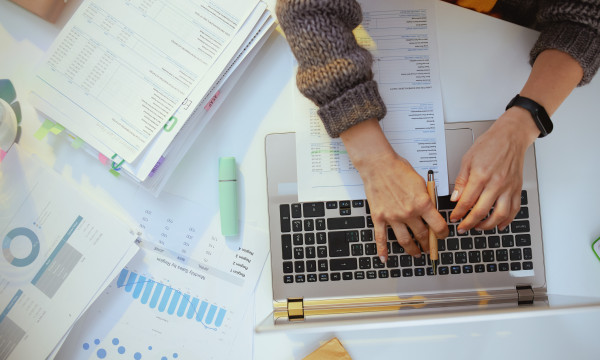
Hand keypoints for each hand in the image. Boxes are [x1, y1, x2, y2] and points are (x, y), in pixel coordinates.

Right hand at [340, 119, 448, 260]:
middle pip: (422, 235)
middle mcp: (409, 213)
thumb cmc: (398, 169)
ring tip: (416, 253)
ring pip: (405, 240)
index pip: (438, 226)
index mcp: (422, 203)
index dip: (442, 234)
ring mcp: (393, 217)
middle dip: (428, 244)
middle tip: (430, 247)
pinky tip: (384, 258)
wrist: (378, 164)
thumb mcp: (421, 182)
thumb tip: (430, 210)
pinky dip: (382, 250)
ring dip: (412, 250)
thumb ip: (426, 199)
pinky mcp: (379, 217)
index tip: (442, 236)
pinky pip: (381, 238)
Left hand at [450, 107, 538, 232]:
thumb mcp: (467, 159)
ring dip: (487, 225)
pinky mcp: (517, 189)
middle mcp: (496, 183)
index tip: (454, 218)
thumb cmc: (489, 145)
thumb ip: (461, 181)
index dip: (458, 213)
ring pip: (499, 215)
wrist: (511, 137)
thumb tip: (455, 198)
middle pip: (481, 211)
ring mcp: (508, 187)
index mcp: (481, 175)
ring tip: (478, 227)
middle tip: (462, 228)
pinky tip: (499, 224)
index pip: (466, 201)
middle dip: (469, 223)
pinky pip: (514, 210)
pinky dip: (506, 220)